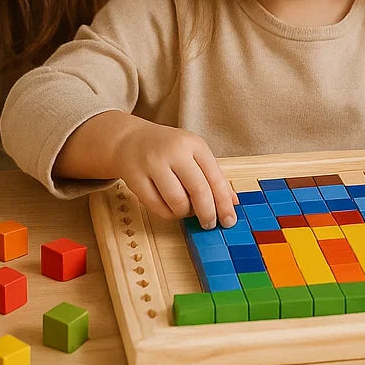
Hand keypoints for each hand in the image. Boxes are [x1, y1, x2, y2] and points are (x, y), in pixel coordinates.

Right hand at [111, 120, 238, 227]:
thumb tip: (233, 202)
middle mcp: (175, 151)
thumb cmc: (169, 149)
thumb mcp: (194, 154)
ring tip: (187, 210)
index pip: (215, 177)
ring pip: (177, 201)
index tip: (229, 220)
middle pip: (198, 190)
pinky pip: (157, 206)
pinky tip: (171, 208)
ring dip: (186, 213)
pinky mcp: (136, 178)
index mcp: (194, 144)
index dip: (224, 203)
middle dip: (207, 213)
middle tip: (210, 224)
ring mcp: (153, 164)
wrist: (131, 140)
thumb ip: (214, 176)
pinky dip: (168, 213)